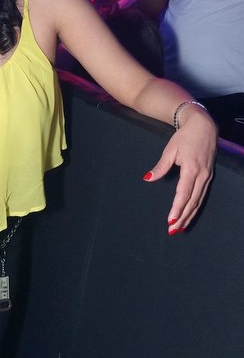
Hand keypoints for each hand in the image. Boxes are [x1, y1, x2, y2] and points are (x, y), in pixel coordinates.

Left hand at [143, 108, 216, 232]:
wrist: (203, 125)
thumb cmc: (185, 136)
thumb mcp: (170, 150)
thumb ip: (160, 167)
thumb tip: (148, 178)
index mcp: (192, 169)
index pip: (184, 194)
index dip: (177, 208)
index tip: (170, 221)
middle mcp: (202, 175)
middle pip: (192, 201)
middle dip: (182, 217)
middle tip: (173, 231)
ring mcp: (207, 176)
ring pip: (199, 201)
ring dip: (189, 215)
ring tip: (180, 229)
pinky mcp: (209, 176)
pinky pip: (202, 195)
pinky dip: (195, 207)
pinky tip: (189, 215)